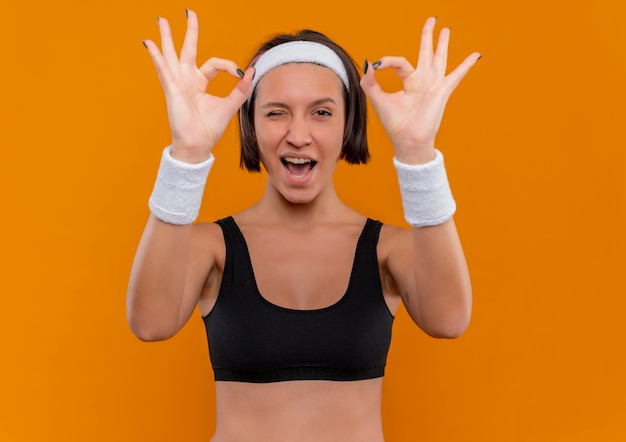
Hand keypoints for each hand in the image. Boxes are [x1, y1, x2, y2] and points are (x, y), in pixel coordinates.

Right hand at [143, 10, 252, 162]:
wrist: (198, 144)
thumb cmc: (209, 129)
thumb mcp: (230, 105)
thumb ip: (241, 89)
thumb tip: (251, 72)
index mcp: (200, 83)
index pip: (214, 64)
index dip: (228, 66)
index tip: (238, 74)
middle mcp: (187, 80)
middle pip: (187, 50)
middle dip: (189, 32)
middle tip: (189, 12)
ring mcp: (178, 83)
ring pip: (171, 54)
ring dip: (167, 37)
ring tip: (162, 20)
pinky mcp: (172, 89)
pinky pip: (163, 69)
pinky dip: (156, 56)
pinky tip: (149, 43)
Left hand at [360, 17, 480, 163]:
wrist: (407, 139)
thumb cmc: (394, 124)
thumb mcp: (378, 100)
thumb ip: (370, 83)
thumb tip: (368, 64)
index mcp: (408, 83)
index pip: (400, 62)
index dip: (388, 60)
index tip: (378, 65)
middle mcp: (422, 81)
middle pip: (425, 53)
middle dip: (428, 36)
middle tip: (432, 20)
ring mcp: (433, 85)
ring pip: (439, 59)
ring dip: (443, 44)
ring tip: (446, 29)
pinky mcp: (442, 91)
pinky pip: (457, 75)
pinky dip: (466, 65)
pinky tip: (476, 55)